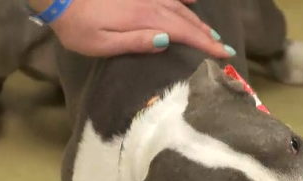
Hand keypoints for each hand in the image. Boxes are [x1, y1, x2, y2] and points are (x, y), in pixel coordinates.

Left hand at [33, 0, 234, 57]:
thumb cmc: (79, 26)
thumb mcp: (103, 43)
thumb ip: (136, 42)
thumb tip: (167, 40)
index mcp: (145, 19)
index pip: (184, 32)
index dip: (205, 43)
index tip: (223, 53)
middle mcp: (151, 4)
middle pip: (186, 19)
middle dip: (207, 33)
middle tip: (224, 47)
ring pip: (179, 6)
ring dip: (197, 20)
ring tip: (211, 32)